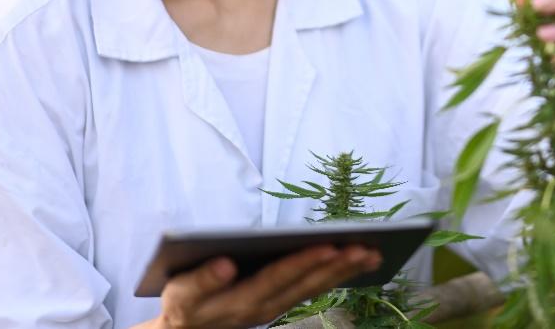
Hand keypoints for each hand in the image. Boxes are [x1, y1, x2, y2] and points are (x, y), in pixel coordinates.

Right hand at [153, 244, 380, 328]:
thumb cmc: (184, 305)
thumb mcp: (181, 293)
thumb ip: (202, 280)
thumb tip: (225, 264)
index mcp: (240, 301)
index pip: (276, 279)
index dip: (301, 263)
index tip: (327, 246)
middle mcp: (265, 308)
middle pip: (304, 285)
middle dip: (335, 266)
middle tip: (364, 248)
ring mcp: (276, 308)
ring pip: (315, 288)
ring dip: (344, 272)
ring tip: (372, 254)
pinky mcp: (281, 304)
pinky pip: (313, 289)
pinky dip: (337, 275)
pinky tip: (358, 262)